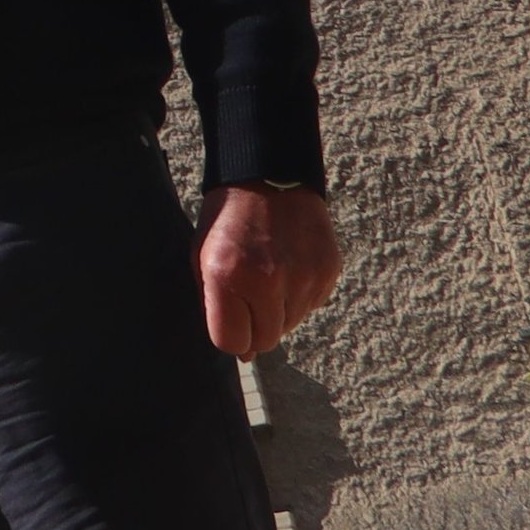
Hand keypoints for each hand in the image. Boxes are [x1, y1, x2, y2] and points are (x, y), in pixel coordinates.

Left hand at [201, 184, 343, 357]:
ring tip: (266, 274)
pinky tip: (286, 266)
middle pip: (266, 340)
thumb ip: (213, 305)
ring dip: (276, 311)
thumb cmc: (226, 219)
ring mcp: (304, 277)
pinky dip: (297, 295)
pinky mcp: (328, 272)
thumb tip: (242, 354)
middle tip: (246, 297)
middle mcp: (270, 280)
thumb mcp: (201, 256)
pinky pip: (311, 305)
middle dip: (254, 327)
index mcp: (228, 275)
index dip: (230, 337)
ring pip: (290, 325)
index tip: (228, 322)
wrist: (269, 175)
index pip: (234, 343)